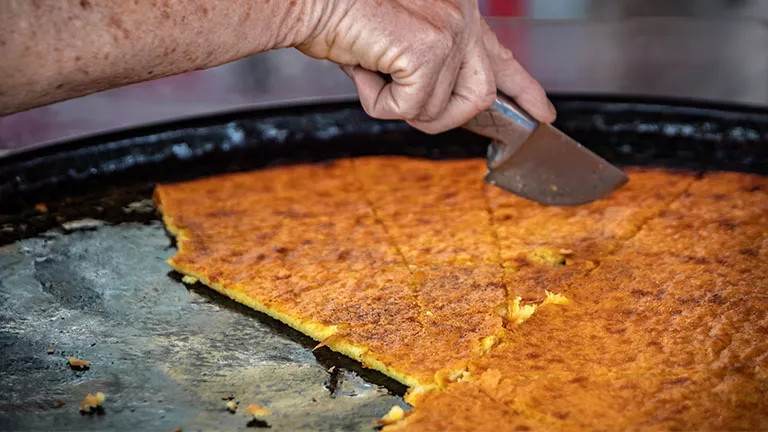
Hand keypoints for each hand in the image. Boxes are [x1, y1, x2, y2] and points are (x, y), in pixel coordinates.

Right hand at [298, 0, 554, 133]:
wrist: (306, 0)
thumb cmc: (337, 17)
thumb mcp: (393, 43)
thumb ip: (424, 69)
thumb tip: (431, 105)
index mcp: (457, 11)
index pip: (501, 57)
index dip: (525, 89)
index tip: (544, 114)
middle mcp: (463, 15)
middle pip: (482, 96)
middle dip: (444, 116)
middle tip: (404, 106)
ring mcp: (450, 30)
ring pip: (447, 110)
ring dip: (405, 109)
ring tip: (375, 74)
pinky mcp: (430, 48)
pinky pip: (415, 110)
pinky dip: (381, 104)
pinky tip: (365, 69)